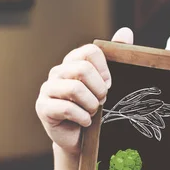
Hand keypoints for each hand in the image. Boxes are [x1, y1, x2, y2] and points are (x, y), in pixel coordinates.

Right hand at [35, 28, 133, 154]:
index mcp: (74, 62)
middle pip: (83, 69)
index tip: (109, 85)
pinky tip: (85, 122)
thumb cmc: (95, 108)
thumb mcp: (108, 83)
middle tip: (102, 101)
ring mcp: (48, 89)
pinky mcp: (43, 108)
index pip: (91, 51)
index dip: (105, 70)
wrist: (81, 138)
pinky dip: (83, 118)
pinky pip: (67, 109)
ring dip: (92, 105)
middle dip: (99, 89)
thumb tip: (126, 31)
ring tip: (93, 113)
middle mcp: (58, 72)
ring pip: (75, 89)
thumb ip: (115, 56)